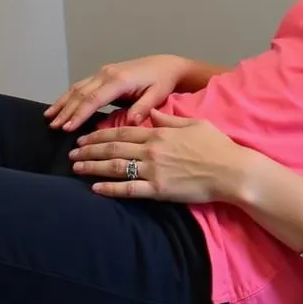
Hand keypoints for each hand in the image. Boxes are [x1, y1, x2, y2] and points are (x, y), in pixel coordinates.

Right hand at [45, 54, 190, 130]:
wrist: (167, 65)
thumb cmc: (162, 82)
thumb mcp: (156, 95)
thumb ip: (142, 108)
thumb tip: (128, 123)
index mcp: (120, 80)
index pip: (94, 98)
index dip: (79, 114)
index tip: (66, 128)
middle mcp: (108, 73)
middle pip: (81, 93)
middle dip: (66, 111)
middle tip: (53, 128)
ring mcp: (104, 72)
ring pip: (78, 88)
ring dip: (63, 102)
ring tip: (49, 118)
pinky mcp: (103, 73)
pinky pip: (82, 85)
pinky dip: (69, 96)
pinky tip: (59, 106)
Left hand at [70, 110, 245, 202]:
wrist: (230, 170)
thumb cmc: (216, 145)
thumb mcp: (195, 123)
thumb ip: (171, 118)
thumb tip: (153, 113)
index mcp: (161, 133)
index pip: (123, 131)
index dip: (101, 133)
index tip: (85, 136)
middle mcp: (153, 150)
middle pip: (114, 148)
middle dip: (90, 149)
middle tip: (72, 151)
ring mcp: (154, 171)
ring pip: (116, 167)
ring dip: (93, 166)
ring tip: (76, 166)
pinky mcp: (158, 190)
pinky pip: (128, 190)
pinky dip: (109, 188)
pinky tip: (94, 188)